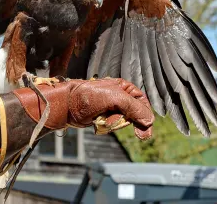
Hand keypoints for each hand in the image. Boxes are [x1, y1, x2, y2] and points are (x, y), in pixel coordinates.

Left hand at [12, 77, 154, 139]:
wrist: (66, 105)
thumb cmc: (88, 96)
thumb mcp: (114, 98)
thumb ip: (134, 108)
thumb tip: (150, 121)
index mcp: (124, 87)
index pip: (142, 102)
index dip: (144, 115)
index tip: (144, 129)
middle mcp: (119, 97)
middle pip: (134, 115)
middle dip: (124, 120)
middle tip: (113, 121)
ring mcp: (111, 108)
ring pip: (123, 123)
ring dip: (113, 124)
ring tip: (101, 118)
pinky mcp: (103, 117)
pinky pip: (112, 127)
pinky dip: (107, 127)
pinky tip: (97, 122)